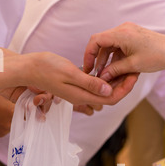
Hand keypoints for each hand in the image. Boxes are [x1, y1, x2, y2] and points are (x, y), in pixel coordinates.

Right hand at [2, 49, 137, 107]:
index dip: (125, 89)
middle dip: (124, 85)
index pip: (111, 98)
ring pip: (104, 91)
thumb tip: (109, 89)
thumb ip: (90, 83)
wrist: (30, 68)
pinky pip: (96, 86)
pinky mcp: (78, 85)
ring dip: (116, 81)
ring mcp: (81, 92)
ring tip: (126, 67)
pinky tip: (110, 67)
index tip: (133, 76)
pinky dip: (106, 78)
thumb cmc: (47, 68)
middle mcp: (84, 96)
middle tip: (134, 70)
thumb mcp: (70, 73)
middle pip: (110, 96)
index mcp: (83, 95)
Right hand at [83, 22, 164, 80]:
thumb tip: (101, 77)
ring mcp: (128, 32)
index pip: (96, 40)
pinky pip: (119, 47)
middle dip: (98, 60)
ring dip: (107, 61)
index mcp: (121, 33)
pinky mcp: (133, 37)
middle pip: (102, 43)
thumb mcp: (133, 66)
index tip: (88, 68)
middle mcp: (123, 29)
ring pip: (110, 46)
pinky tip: (116, 70)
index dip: (89, 55)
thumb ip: (114, 70)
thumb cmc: (157, 57)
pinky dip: (116, 58)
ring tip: (106, 76)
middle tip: (96, 75)